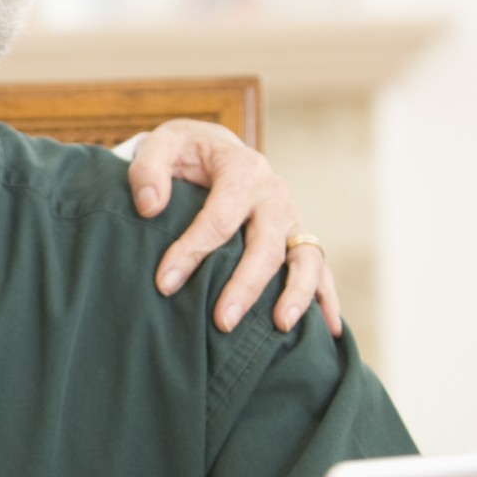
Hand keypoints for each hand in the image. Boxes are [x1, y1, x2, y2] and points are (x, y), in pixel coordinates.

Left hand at [128, 121, 342, 336]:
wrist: (215, 148)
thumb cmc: (184, 151)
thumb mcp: (160, 146)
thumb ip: (147, 170)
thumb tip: (150, 207)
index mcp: (242, 169)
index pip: (220, 217)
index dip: (193, 251)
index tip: (165, 283)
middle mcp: (274, 193)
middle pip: (266, 246)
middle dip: (245, 286)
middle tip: (222, 321)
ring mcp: (290, 217)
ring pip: (305, 258)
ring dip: (296, 294)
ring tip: (280, 326)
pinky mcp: (296, 236)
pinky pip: (318, 268)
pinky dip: (326, 297)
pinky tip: (329, 330)